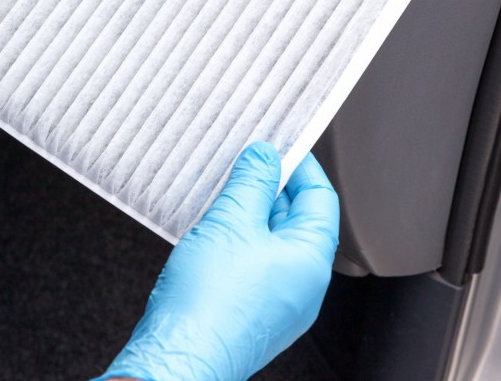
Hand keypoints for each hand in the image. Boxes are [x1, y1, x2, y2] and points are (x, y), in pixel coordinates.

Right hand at [98, 143, 338, 380]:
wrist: (180, 355)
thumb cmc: (209, 302)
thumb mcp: (230, 223)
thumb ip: (251, 183)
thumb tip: (265, 157)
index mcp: (311, 260)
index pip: (320, 198)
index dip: (300, 166)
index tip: (278, 144)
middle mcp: (303, 284)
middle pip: (296, 220)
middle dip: (270, 188)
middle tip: (242, 164)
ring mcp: (278, 301)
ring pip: (271, 242)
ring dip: (249, 214)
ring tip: (221, 195)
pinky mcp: (252, 311)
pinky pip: (254, 264)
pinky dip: (237, 240)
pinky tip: (211, 231)